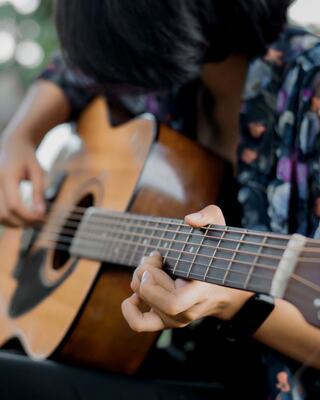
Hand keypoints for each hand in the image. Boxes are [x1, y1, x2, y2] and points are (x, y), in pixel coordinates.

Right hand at [0, 136, 44, 226]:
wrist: (12, 146)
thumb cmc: (27, 159)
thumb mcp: (38, 172)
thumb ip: (39, 192)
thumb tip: (41, 213)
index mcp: (7, 177)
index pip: (14, 205)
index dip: (28, 216)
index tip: (43, 218)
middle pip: (4, 214)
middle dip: (23, 223)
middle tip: (40, 223)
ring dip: (15, 224)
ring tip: (33, 222)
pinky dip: (9, 220)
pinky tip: (22, 219)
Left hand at [122, 205, 252, 331]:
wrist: (226, 287)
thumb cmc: (218, 255)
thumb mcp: (219, 230)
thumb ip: (209, 217)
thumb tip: (190, 219)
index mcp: (200, 292)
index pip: (172, 303)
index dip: (154, 283)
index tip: (158, 259)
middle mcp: (187, 310)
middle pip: (150, 297)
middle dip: (144, 270)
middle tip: (154, 256)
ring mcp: (176, 318)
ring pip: (143, 303)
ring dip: (138, 279)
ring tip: (151, 265)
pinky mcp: (166, 320)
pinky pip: (140, 323)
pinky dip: (130, 309)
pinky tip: (135, 292)